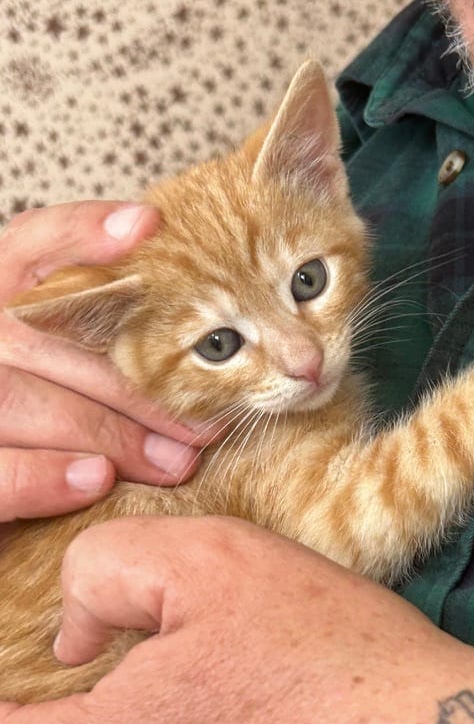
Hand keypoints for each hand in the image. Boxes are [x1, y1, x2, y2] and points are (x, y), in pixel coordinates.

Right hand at [0, 203, 204, 523]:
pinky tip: (97, 479)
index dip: (82, 231)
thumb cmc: (46, 427)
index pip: (29, 244)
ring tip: (175, 461)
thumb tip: (186, 314)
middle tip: (205, 423)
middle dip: (134, 382)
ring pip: (23, 400)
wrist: (8, 497)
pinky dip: (46, 477)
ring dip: (111, 433)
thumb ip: (104, 338)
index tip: (147, 226)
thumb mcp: (73, 370)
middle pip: (44, 333)